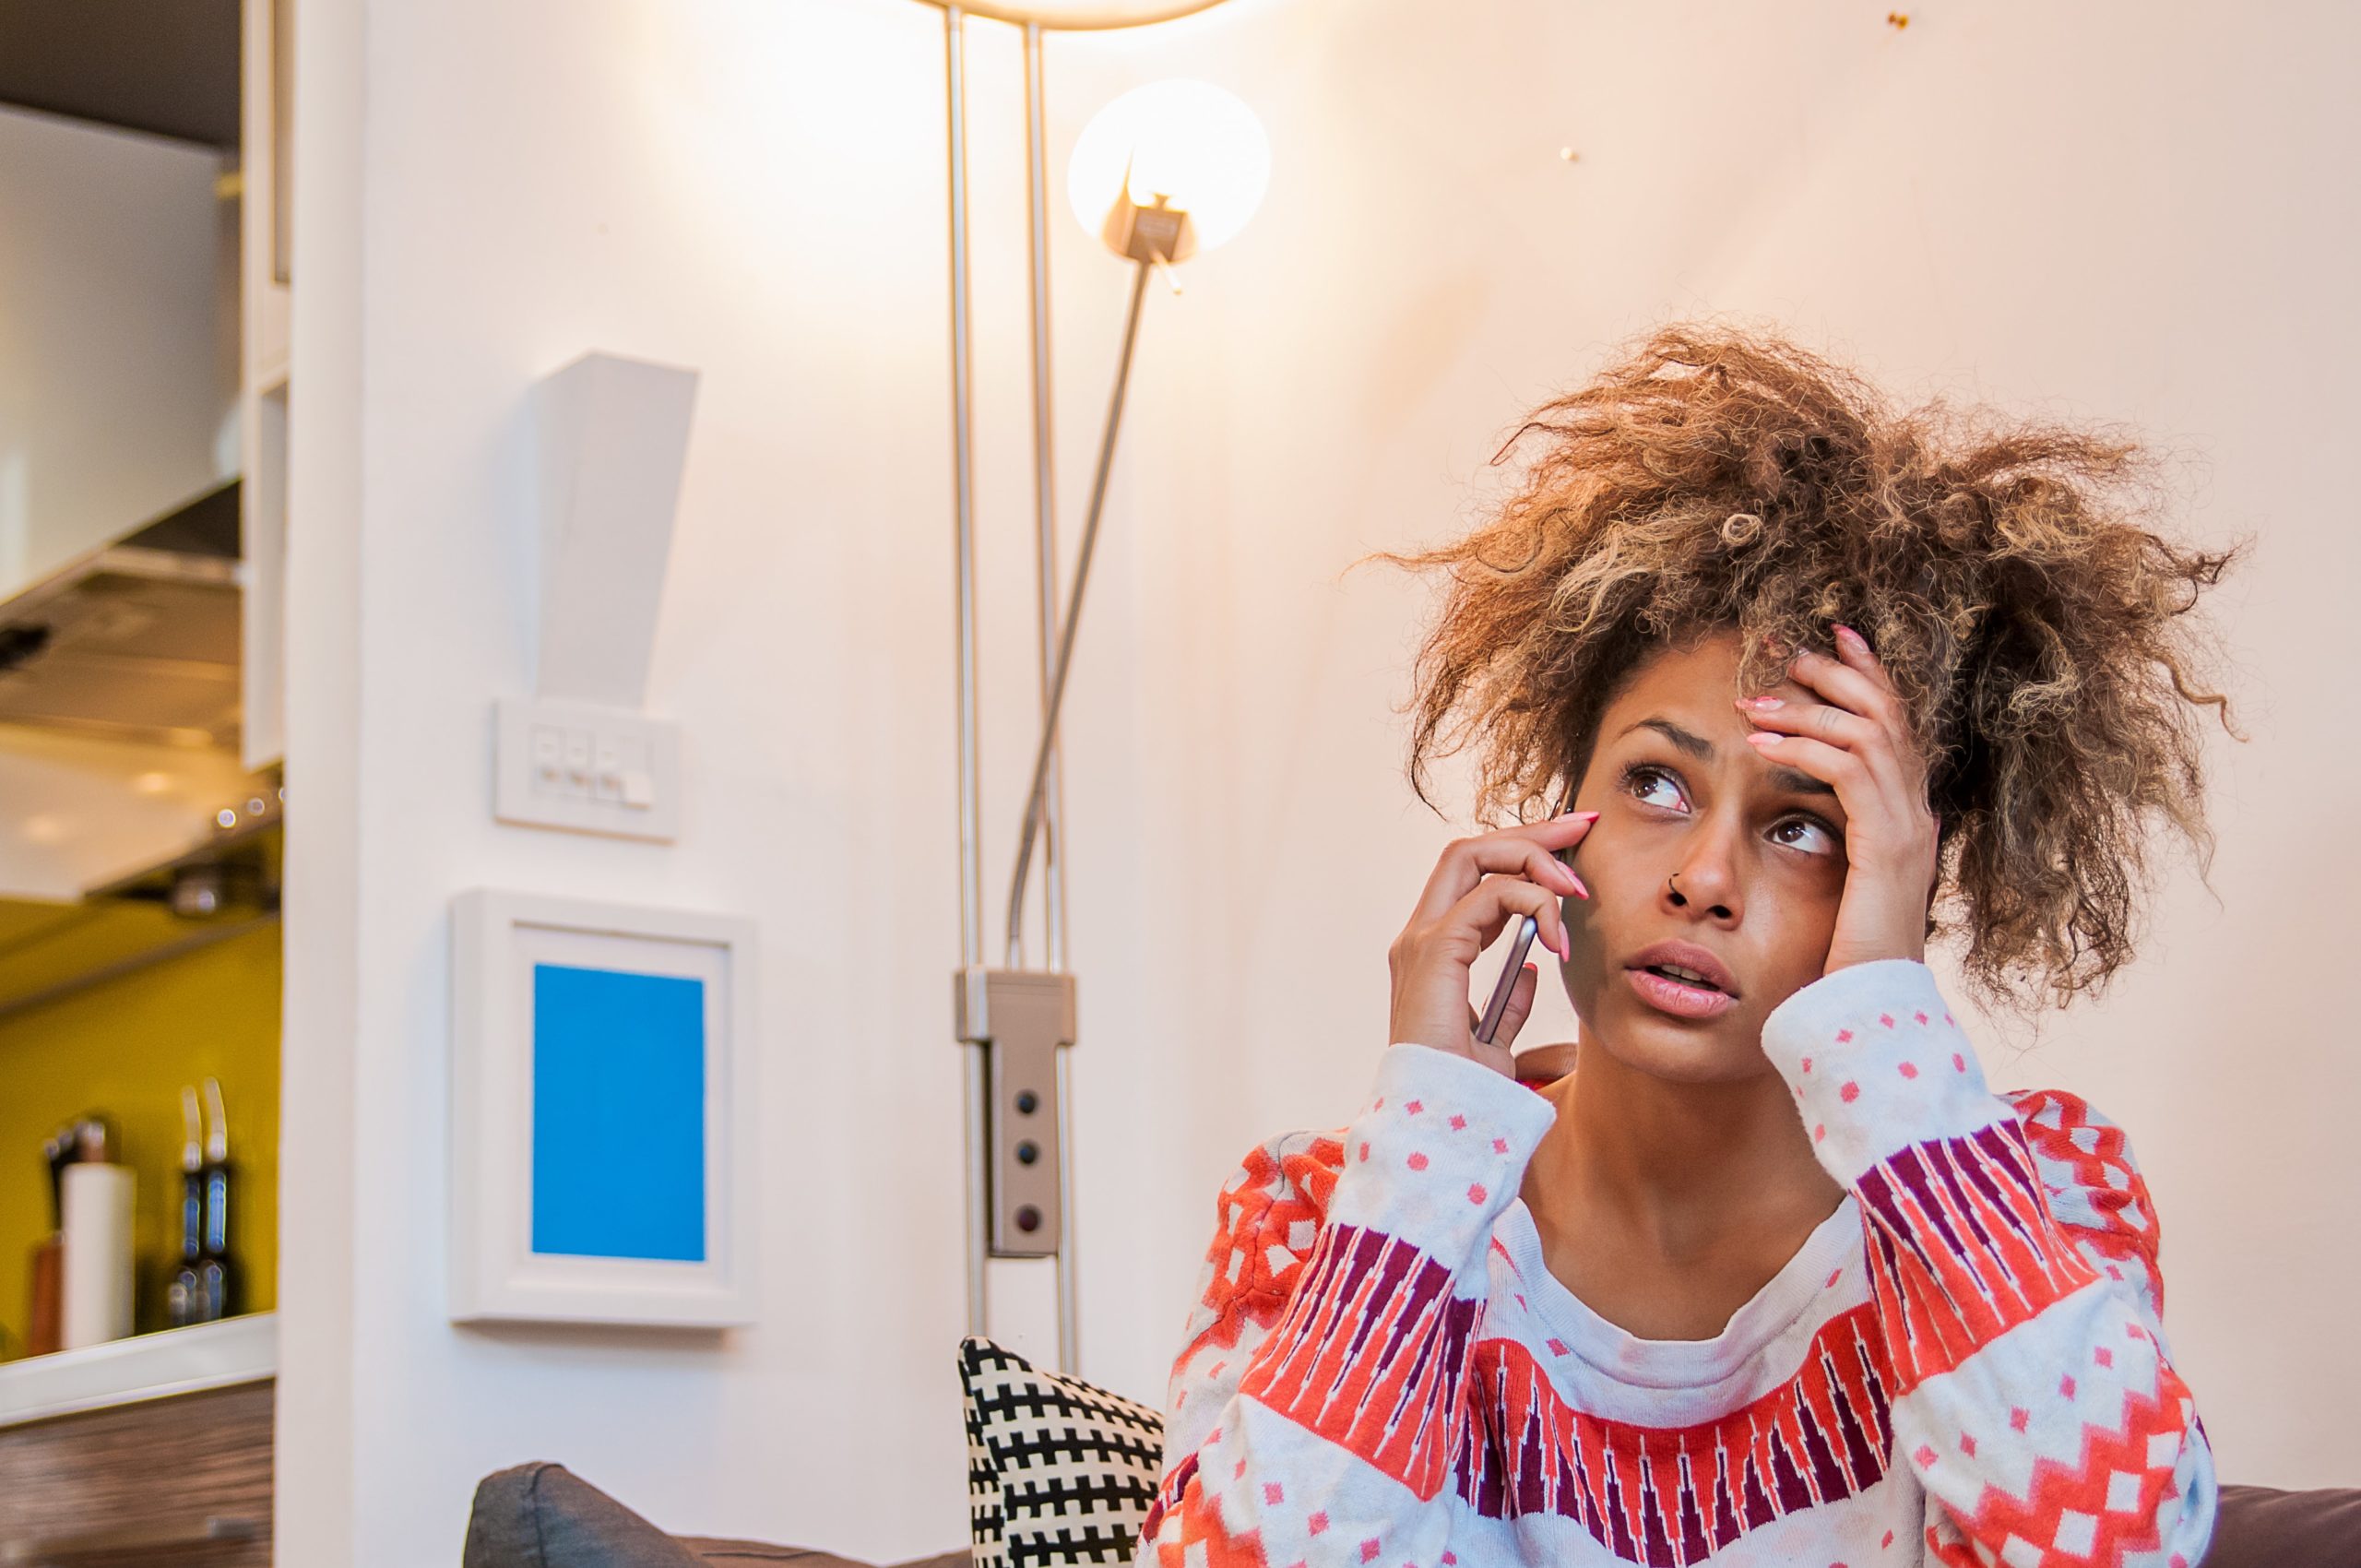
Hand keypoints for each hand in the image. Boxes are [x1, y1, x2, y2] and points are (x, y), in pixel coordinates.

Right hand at [1388, 812, 1597, 1075]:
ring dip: (1535, 859)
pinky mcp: (1434, 950)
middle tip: (1585, 826)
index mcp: (1433, 953)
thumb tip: (1535, 974)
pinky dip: (1531, 902)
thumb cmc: (1465, 1095)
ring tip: (1577, 890)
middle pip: (1472, 850)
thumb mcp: (1499, 1044)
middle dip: (1533, 832)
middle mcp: (1420, 936)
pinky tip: (1558, 938)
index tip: (1576, 849)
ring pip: (1474, 855)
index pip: (1474, 876)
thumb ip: (1512, 1006)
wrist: (1441, 1125)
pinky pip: (1488, 895)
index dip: (1524, 855)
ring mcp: (1421, 940)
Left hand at [1736, 625, 1940, 975]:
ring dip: (1810, 706)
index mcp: (1904, 821)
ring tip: (1757, 697)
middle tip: (1789, 650)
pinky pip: (1850, 772)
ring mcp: (1908, 831)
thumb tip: (1803, 821)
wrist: (1869, 1012)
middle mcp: (1915, 817)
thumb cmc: (1842, 962)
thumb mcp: (1835, 891)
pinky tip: (1762, 740)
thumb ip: (1832, 848)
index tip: (1836, 637)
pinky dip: (1805, 747)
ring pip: (1869, 733)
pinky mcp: (1886, 849)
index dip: (1869, 676)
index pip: (1895, 729)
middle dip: (1839, 674)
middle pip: (1889, 715)